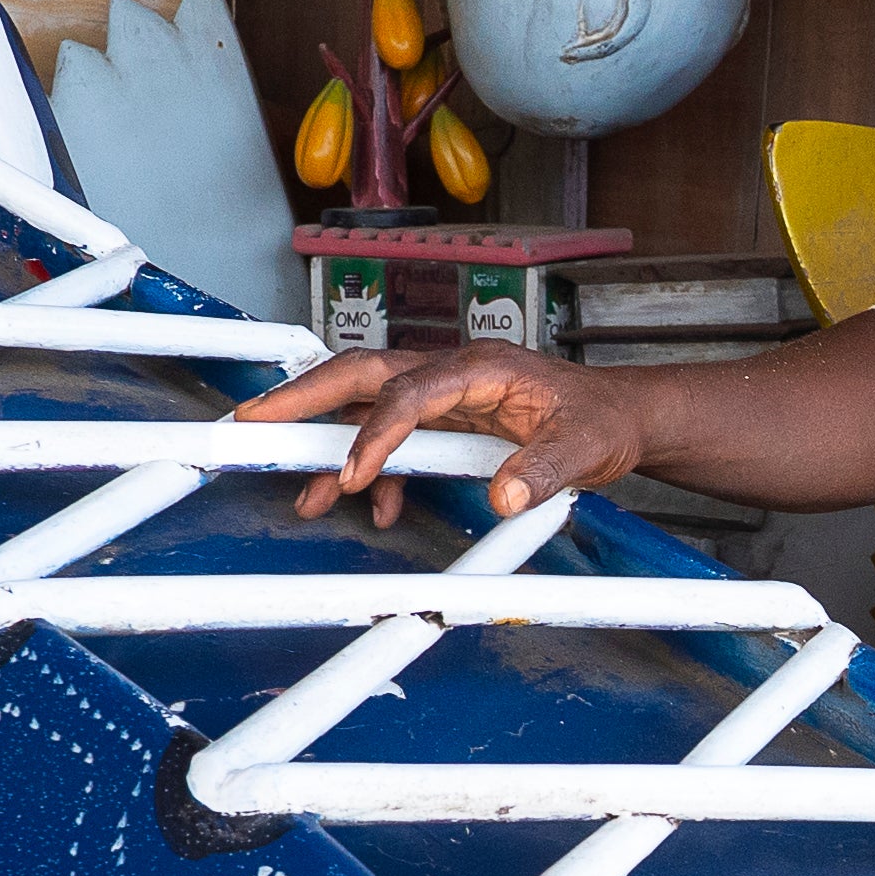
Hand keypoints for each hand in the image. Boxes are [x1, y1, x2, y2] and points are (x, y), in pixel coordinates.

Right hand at [232, 342, 657, 524]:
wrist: (620, 419)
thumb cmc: (602, 420)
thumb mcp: (586, 447)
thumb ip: (545, 470)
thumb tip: (504, 494)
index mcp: (481, 367)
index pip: (410, 391)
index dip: (375, 433)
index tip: (350, 476)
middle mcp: (452, 373)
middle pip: (363, 374)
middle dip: (304, 397)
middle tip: (254, 421)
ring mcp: (445, 394)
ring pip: (367, 406)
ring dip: (329, 446)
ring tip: (302, 492)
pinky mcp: (446, 419)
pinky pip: (393, 438)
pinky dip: (374, 472)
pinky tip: (375, 508)